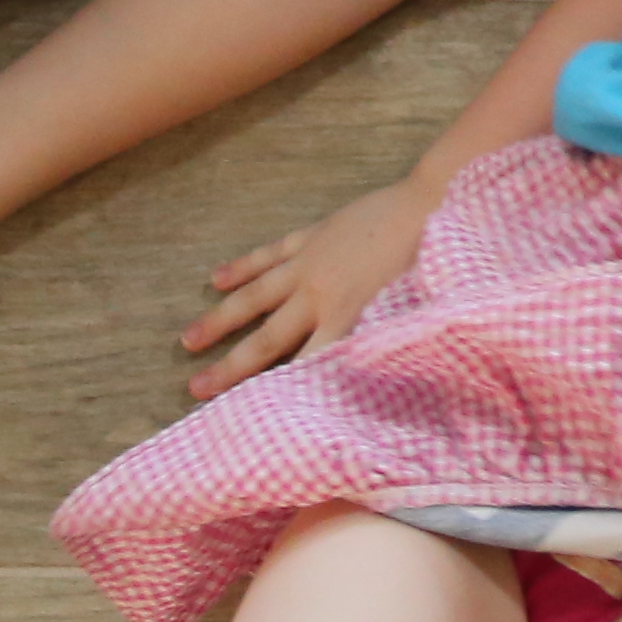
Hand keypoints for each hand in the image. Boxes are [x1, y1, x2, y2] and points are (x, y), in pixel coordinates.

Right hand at [175, 173, 440, 398]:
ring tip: (188, 340)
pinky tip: (216, 279)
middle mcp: (319, 295)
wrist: (433, 203)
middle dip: (229, 367)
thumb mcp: (408, 314)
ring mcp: (311, 262)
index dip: (274, 394)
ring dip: (220, 318)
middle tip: (193, 388)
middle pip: (266, 339)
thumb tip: (357, 380)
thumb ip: (376, 345)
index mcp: (346, 318)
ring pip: (254, 296)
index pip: (301, 367)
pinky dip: (242, 266)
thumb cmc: (430, 262)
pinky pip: (269, 254)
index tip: (245, 418)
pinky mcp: (314, 234)